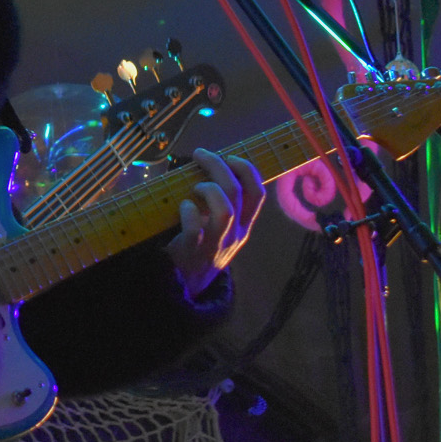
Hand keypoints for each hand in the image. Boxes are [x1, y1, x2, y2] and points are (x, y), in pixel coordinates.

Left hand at [169, 148, 265, 298]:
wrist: (187, 286)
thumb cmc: (201, 246)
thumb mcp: (221, 228)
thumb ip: (221, 203)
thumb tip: (210, 166)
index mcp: (244, 225)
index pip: (257, 193)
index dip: (246, 169)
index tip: (229, 156)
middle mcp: (234, 234)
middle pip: (237, 193)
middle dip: (219, 166)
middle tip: (201, 155)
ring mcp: (215, 245)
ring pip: (225, 210)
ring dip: (208, 189)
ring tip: (195, 187)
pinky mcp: (192, 252)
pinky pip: (194, 229)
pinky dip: (188, 211)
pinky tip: (182, 206)